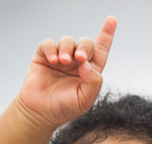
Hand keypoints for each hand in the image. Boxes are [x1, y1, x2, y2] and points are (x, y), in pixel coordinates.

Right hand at [16, 16, 116, 131]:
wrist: (39, 114)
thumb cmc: (64, 108)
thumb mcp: (85, 100)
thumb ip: (93, 82)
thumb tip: (86, 63)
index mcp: (90, 70)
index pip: (101, 49)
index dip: (107, 34)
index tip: (111, 20)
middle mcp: (76, 62)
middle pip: (85, 44)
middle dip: (84, 47)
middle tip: (78, 58)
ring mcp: (60, 58)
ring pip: (67, 41)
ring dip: (66, 49)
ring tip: (62, 61)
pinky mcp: (43, 57)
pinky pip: (48, 44)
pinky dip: (51, 48)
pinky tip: (52, 60)